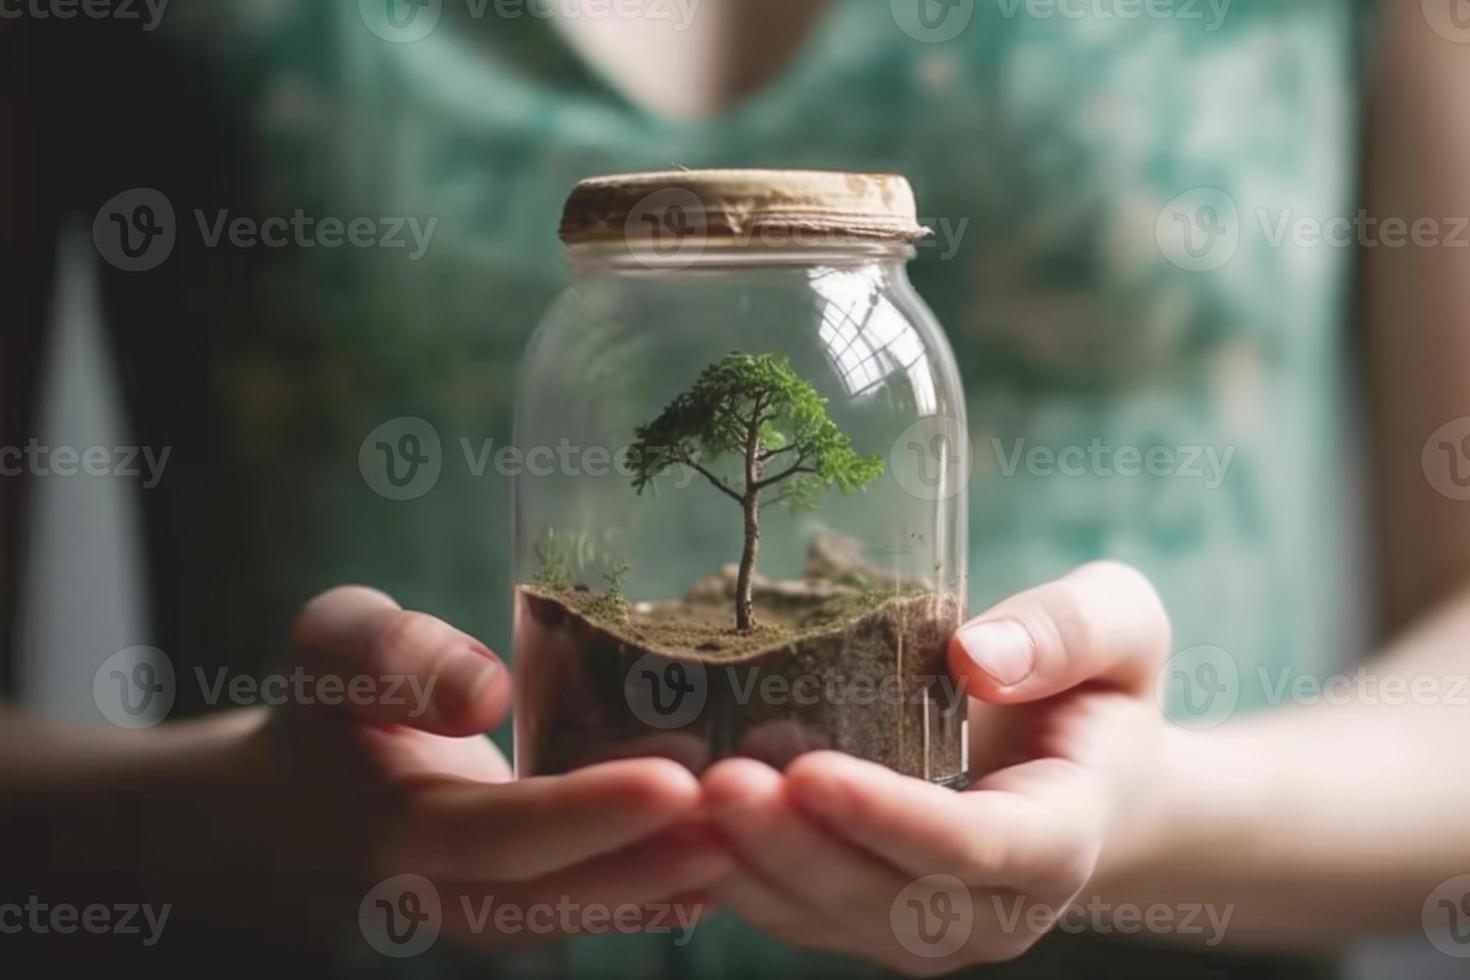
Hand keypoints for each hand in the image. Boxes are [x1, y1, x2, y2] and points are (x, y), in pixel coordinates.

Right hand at [204, 586, 730, 945]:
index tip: (673, 782)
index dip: (587, 814)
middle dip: (656, 860)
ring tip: (756, 834)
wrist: (297, 809)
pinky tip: (728, 864)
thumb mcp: (334, 649)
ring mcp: (481, 915)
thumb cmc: (329, 708)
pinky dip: (656, 892)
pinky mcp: (514, 911)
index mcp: (391, 828)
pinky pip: (589, 910)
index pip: (501, 834)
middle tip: (746, 816)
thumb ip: (392, 658)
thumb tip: (485, 694)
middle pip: (560, 893)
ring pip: (583, 913)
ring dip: (670, 882)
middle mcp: (442, 895)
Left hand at [701, 562, 1171, 974]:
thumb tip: (975, 654)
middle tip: (718, 781)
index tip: (811, 771)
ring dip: (749, 867)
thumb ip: (1067, 631)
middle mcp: (990, 907)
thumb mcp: (1120, 628)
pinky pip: (794, 911)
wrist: (1084, 772)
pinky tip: (676, 822)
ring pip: (826, 915)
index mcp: (1060, 838)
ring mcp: (925, 926)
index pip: (973, 848)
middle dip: (794, 846)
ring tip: (679, 800)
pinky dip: (733, 875)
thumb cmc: (1097, 689)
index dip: (891, 817)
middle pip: (883, 896)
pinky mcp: (867, 917)